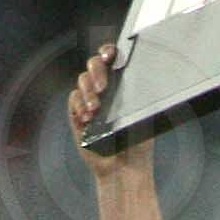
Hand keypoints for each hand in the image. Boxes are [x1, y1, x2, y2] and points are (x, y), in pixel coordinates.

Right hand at [67, 44, 152, 182]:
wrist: (124, 168)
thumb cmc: (138, 142)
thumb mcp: (146, 116)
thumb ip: (142, 95)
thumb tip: (145, 76)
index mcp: (123, 82)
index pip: (113, 57)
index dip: (108, 51)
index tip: (109, 55)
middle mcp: (105, 87)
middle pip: (94, 63)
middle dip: (96, 70)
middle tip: (103, 86)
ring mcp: (90, 99)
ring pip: (82, 80)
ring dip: (88, 91)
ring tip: (96, 109)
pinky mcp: (78, 113)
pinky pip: (73, 99)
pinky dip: (79, 105)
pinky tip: (87, 117)